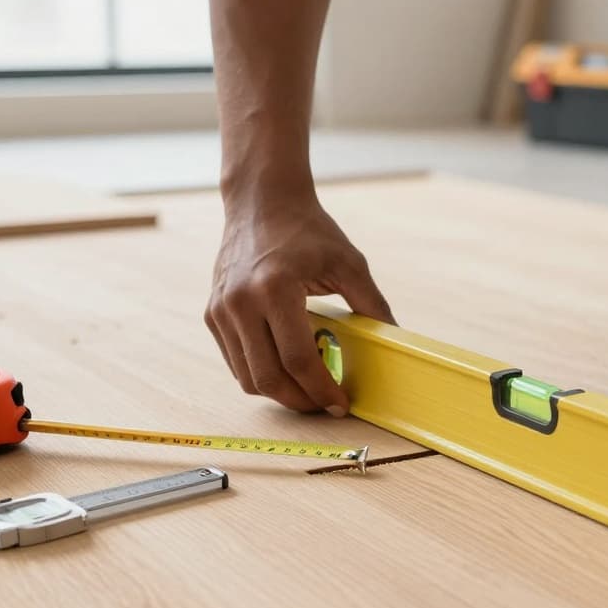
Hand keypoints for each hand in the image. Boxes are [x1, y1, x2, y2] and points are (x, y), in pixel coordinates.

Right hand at [205, 192, 393, 413]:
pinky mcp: (212, 314)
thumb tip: (395, 341)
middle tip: (325, 405)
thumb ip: (372, 304)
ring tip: (308, 390)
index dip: (322, 390)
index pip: (299, 360)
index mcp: (275, 288)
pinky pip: (235, 362)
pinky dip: (261, 375)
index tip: (340, 404)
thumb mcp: (349, 263)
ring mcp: (221, 310)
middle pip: (269, 378)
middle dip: (301, 401)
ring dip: (280, 393)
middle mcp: (241, 302)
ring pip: (247, 377)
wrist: (261, 202)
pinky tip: (286, 370)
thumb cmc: (307, 230)